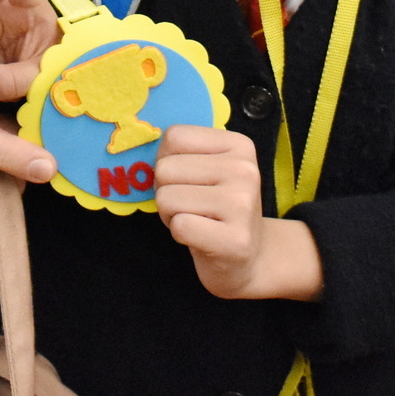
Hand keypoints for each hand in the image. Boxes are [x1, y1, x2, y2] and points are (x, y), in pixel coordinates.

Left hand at [155, 125, 322, 300]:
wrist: (249, 258)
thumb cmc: (218, 210)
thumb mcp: (208, 170)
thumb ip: (182, 153)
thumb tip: (145, 151)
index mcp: (239, 145)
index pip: (174, 136)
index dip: (167, 160)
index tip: (187, 179)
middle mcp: (245, 170)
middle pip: (165, 168)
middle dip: (167, 191)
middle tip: (191, 206)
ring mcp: (242, 205)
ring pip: (167, 197)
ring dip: (171, 214)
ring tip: (196, 221)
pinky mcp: (234, 240)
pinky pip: (179, 226)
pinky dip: (179, 234)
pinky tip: (201, 237)